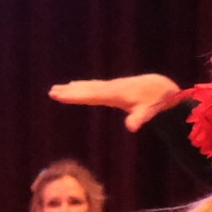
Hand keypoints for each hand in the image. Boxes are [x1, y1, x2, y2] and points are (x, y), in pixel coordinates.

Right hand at [49, 74, 184, 129]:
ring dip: (72, 88)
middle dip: (69, 91)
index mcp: (115, 94)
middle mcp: (110, 88)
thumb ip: (139, 118)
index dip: (76, 95)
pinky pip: (93, 86)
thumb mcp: (149, 111)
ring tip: (56, 88)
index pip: (91, 95)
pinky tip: (74, 84)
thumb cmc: (155, 101)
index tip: (61, 95)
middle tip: (52, 91)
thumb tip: (131, 127)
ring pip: (88, 87)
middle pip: (86, 90)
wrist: (160, 87)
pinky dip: (82, 86)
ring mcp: (111, 86)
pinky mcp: (112, 88)